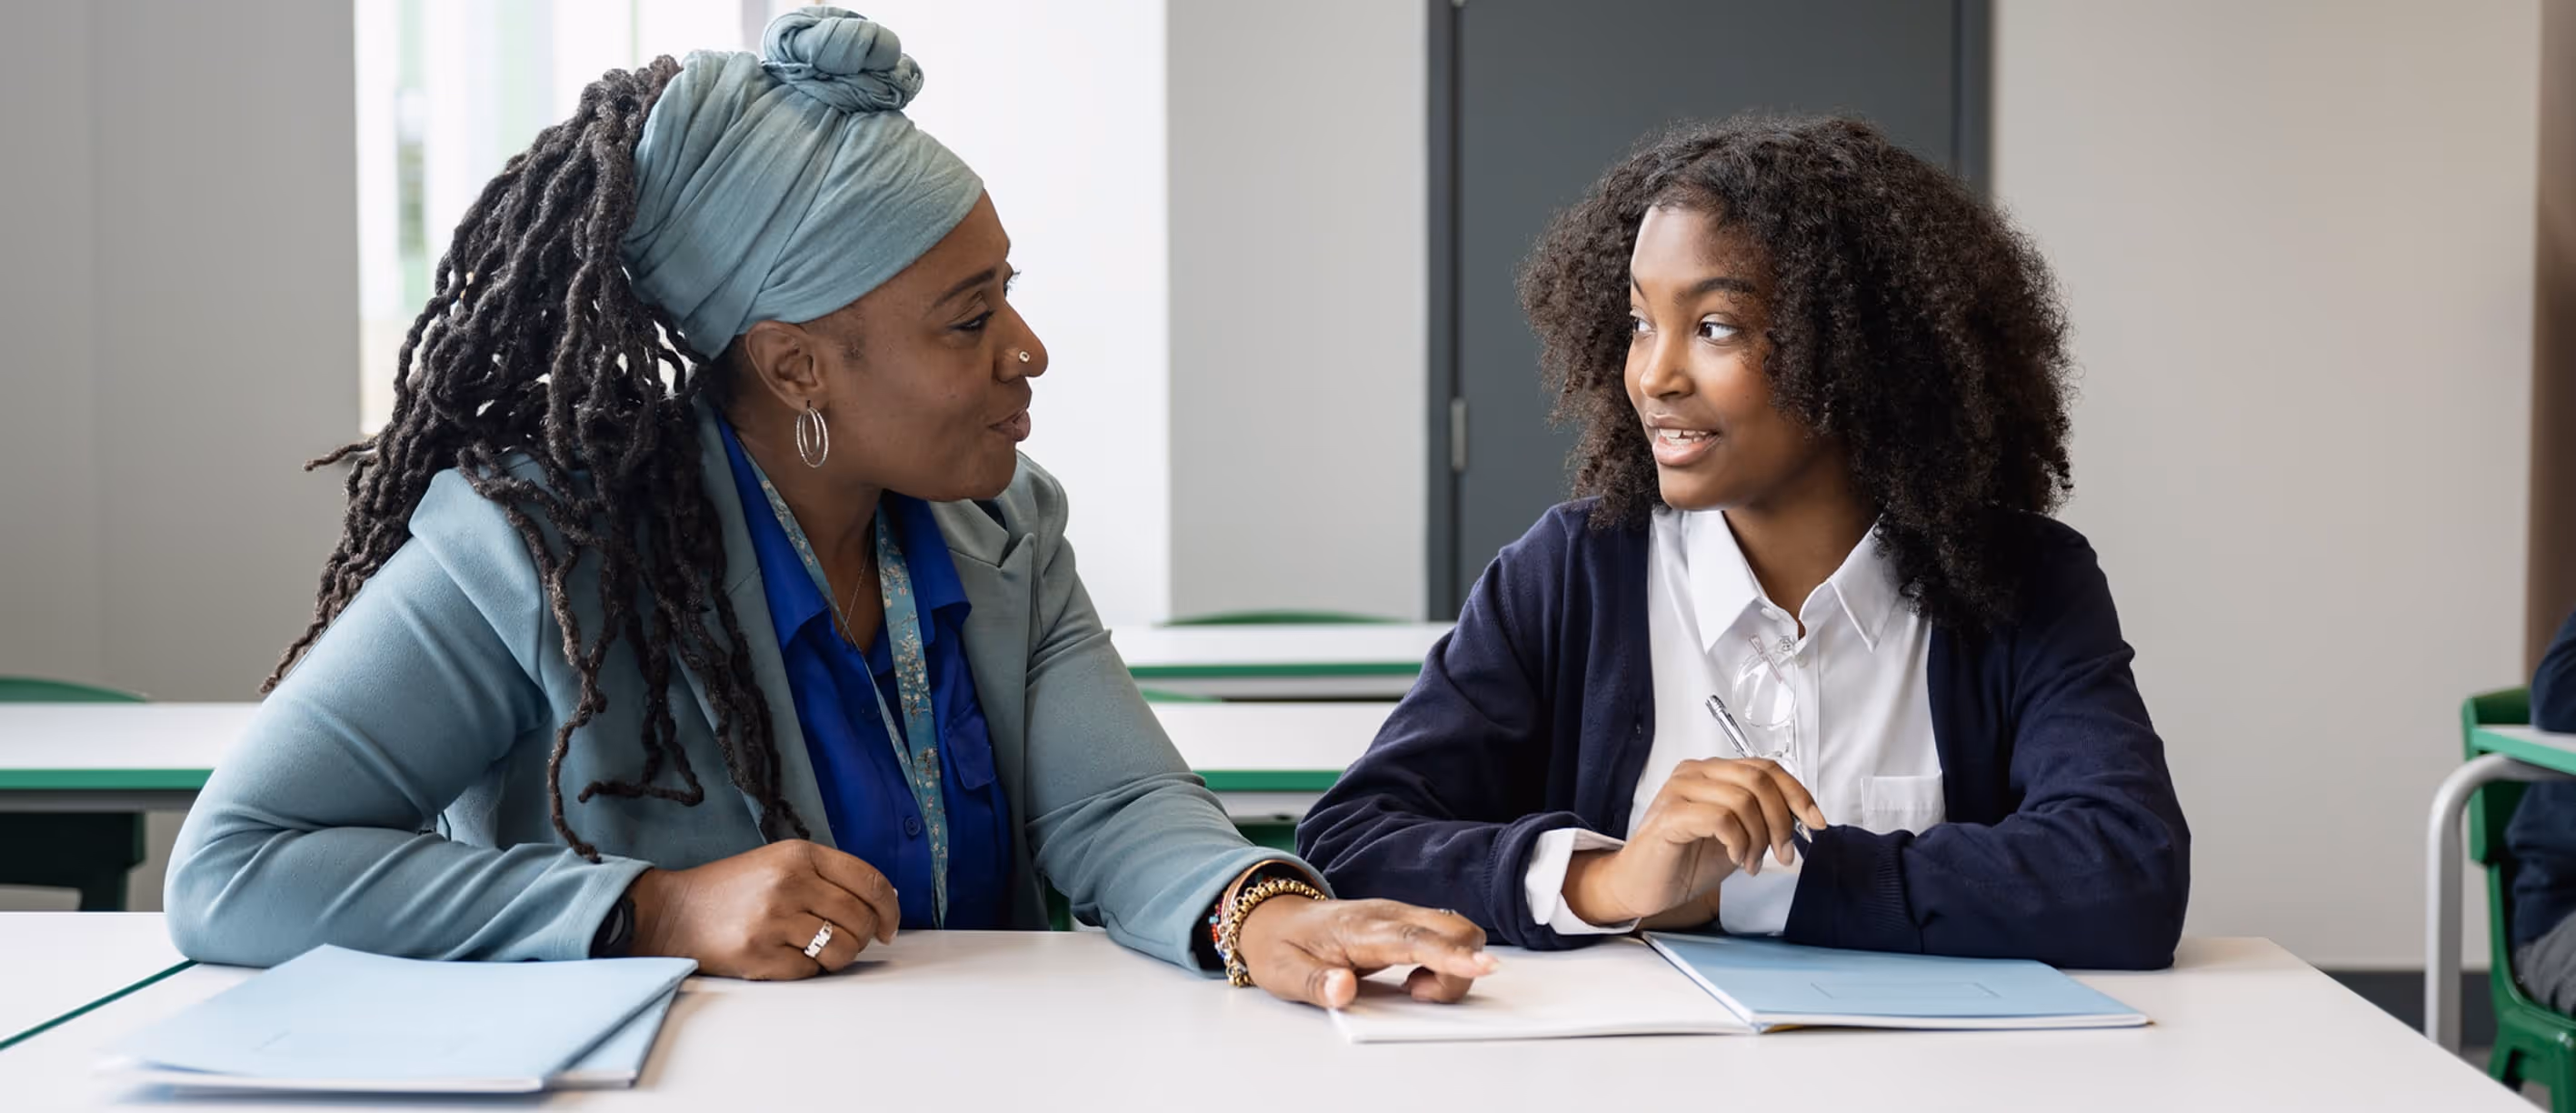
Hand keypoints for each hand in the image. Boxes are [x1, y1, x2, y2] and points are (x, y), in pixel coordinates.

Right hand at [626, 840, 901, 979]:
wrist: (672, 913)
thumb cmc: (732, 890)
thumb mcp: (779, 863)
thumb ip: (827, 875)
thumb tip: (883, 900)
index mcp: (799, 854)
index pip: (869, 880)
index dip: (889, 908)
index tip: (889, 926)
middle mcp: (789, 883)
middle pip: (860, 918)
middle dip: (863, 936)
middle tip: (848, 941)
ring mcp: (773, 919)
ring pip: (842, 948)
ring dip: (839, 957)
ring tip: (817, 950)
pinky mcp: (759, 954)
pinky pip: (810, 970)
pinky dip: (807, 969)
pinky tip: (786, 956)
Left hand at [1235, 897, 1498, 1009]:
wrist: (1272, 917)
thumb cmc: (1281, 946)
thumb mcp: (1283, 973)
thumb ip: (1314, 983)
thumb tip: (1343, 990)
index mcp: (1360, 928)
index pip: (1415, 938)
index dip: (1451, 955)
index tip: (1484, 967)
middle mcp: (1389, 914)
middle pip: (1453, 928)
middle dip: (1459, 967)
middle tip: (1415, 994)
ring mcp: (1401, 915)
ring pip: (1456, 931)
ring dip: (1453, 968)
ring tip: (1411, 989)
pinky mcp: (1407, 924)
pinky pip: (1446, 937)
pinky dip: (1446, 962)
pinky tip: (1415, 979)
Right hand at [1563, 757, 1826, 925]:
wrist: (1641, 886)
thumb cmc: (1685, 861)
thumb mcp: (1737, 836)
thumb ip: (1762, 819)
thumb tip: (1804, 818)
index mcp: (1712, 772)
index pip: (1767, 767)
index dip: (1798, 794)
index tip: (1816, 823)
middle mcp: (1695, 773)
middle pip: (1759, 779)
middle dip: (1782, 820)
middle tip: (1783, 854)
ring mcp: (1680, 791)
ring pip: (1743, 799)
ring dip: (1759, 838)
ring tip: (1751, 863)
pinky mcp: (1670, 816)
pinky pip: (1720, 818)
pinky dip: (1738, 843)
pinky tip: (1736, 860)